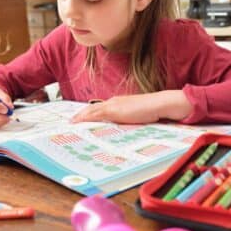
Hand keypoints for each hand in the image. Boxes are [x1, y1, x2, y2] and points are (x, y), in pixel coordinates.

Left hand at [70, 90, 192, 123]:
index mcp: (118, 103)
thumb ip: (128, 121)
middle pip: (91, 109)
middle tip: (70, 122)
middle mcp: (113, 102)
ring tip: (70, 124)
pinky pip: (94, 114)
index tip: (79, 120)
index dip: (88, 114)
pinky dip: (84, 118)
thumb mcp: (137, 117)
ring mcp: (112, 105)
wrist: (160, 104)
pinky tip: (77, 123)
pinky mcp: (113, 110)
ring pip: (90, 111)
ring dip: (79, 117)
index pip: (99, 109)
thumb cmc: (153, 111)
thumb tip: (124, 129)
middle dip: (80, 115)